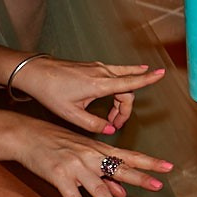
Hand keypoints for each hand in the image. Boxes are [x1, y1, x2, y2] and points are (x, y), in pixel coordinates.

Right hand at [8, 121, 171, 196]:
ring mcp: (75, 166)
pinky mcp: (58, 176)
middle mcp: (90, 157)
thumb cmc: (57, 143)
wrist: (27, 136)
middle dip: (140, 178)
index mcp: (99, 150)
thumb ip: (104, 173)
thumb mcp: (84, 154)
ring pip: (98, 189)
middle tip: (158, 186)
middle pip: (120, 169)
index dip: (150, 162)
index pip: (130, 156)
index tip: (169, 167)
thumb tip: (123, 191)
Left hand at [12, 56, 164, 133]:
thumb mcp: (70, 114)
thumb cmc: (49, 91)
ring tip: (119, 110)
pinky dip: (120, 82)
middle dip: (125, 108)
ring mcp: (97, 67)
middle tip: (116, 124)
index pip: (130, 82)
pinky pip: (114, 73)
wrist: (34, 71)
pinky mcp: (91, 66)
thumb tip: (108, 129)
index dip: (148, 80)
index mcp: (99, 84)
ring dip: (124, 94)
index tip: (162, 75)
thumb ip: (92, 124)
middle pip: (127, 88)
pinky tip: (119, 84)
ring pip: (122, 78)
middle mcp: (101, 73)